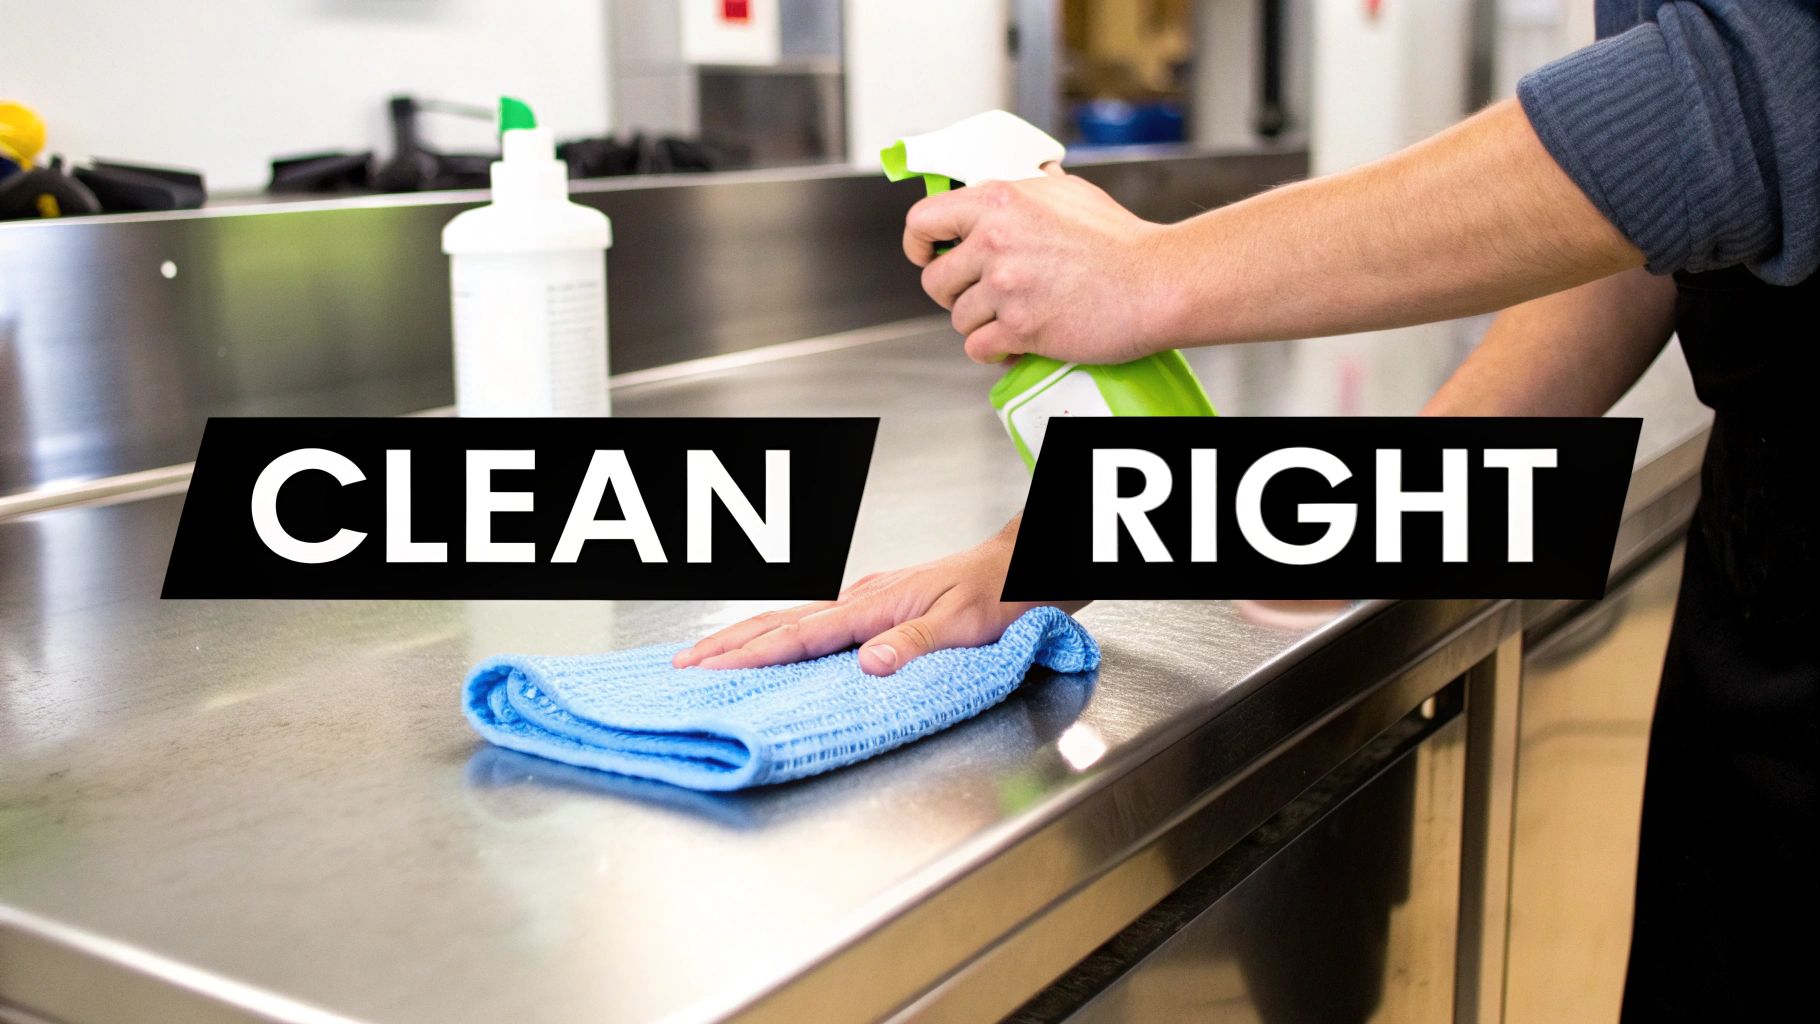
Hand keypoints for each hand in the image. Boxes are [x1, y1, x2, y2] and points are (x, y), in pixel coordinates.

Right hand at [672, 518, 1086, 675]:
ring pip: (792, 617)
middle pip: (782, 621)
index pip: (802, 634)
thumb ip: (915, 644)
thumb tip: (869, 664)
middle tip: (684, 664)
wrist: (1027, 565)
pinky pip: (814, 621)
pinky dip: (780, 633)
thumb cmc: (1000, 593)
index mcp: (874, 604)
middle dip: (729, 644)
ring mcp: (867, 599)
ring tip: (708, 654)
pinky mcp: (876, 604)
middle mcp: (862, 597)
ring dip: (746, 637)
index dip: (754, 654)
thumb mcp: (966, 625)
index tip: (711, 669)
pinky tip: (771, 643)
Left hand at [905, 168, 1172, 366]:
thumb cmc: (1120, 241)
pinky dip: (994, 352)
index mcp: (999, 201)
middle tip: (982, 297)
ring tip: (1012, 319)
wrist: (1156, 281)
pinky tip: (1015, 344)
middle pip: (936, 280)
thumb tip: (1014, 183)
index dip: (919, 244)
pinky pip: (979, 348)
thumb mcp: (1068, 192)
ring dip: (980, 324)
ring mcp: (1006, 286)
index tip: (927, 256)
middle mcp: (995, 240)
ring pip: (958, 319)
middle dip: (954, 294)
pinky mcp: (1021, 327)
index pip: (923, 220)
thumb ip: (1028, 189)